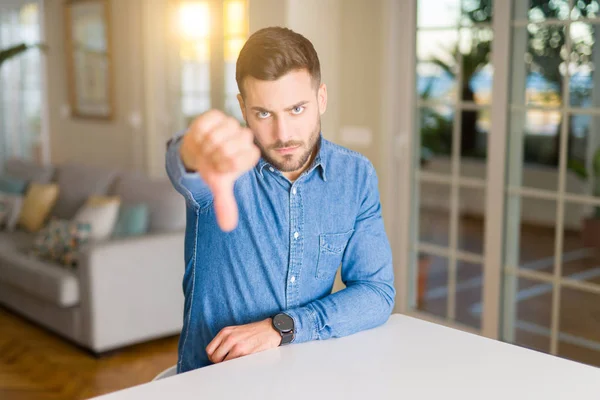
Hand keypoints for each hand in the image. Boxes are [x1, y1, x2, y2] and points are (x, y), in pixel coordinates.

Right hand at [180, 110, 260, 231]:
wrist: (198, 150)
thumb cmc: (213, 167)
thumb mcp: (219, 186)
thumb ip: (225, 204)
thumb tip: (228, 226)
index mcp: (249, 154)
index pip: (244, 159)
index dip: (227, 165)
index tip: (220, 167)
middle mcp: (244, 137)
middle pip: (230, 147)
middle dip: (215, 157)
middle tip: (211, 158)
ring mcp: (230, 124)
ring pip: (218, 136)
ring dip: (206, 146)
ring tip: (205, 149)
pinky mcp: (216, 115)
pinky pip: (206, 125)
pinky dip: (199, 134)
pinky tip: (200, 138)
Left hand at [206, 318, 281, 363]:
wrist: (270, 329)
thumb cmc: (254, 332)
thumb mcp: (235, 331)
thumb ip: (224, 341)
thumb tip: (216, 356)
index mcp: (225, 332)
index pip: (209, 350)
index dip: (213, 357)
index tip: (219, 360)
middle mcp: (229, 338)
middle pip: (214, 358)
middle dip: (219, 363)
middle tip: (227, 363)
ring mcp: (237, 346)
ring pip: (224, 364)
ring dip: (229, 366)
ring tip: (236, 363)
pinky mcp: (246, 353)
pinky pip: (235, 365)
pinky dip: (237, 366)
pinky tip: (242, 363)